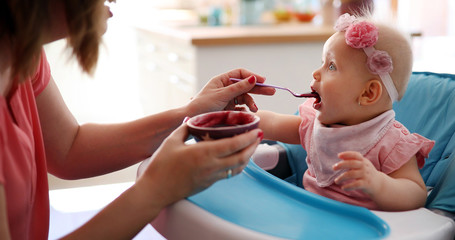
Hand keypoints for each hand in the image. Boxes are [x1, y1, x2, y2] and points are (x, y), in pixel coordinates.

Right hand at [136, 123, 262, 208]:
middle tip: (259, 137)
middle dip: (253, 147)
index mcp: (204, 154)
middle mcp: (212, 166)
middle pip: (241, 157)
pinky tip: (237, 158)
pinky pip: (229, 173)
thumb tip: (194, 120)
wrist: (156, 190)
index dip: (248, 138)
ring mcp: (211, 177)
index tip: (257, 130)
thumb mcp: (172, 141)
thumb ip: (185, 128)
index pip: (233, 145)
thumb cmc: (161, 165)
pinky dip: (237, 165)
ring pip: (237, 167)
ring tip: (251, 147)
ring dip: (248, 157)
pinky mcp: (209, 184)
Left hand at [187, 68, 274, 115]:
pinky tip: (249, 113)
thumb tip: (253, 78)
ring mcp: (227, 98)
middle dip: (258, 88)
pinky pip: (240, 107)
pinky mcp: (228, 108)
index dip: (252, 76)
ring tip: (255, 110)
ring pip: (244, 97)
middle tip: (272, 92)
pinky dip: (246, 109)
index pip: (240, 74)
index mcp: (222, 80)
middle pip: (245, 85)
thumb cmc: (202, 106)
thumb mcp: (222, 95)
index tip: (262, 81)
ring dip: (251, 102)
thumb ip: (238, 88)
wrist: (190, 119)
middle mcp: (225, 88)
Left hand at [333, 151, 382, 195]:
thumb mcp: (362, 165)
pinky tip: (343, 188)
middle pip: (352, 163)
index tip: (339, 156)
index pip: (356, 155)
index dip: (347, 154)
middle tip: (333, 167)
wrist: (379, 184)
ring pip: (351, 174)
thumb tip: (340, 157)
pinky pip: (355, 184)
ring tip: (336, 181)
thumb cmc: (366, 173)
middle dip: (341, 165)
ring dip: (341, 177)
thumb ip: (353, 161)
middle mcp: (365, 167)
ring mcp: (366, 175)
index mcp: (363, 161)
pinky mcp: (366, 184)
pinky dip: (348, 186)